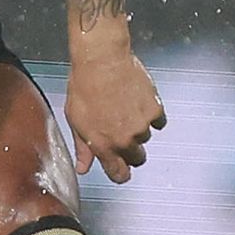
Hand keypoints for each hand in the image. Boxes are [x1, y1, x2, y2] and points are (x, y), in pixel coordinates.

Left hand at [62, 50, 165, 183]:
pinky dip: (151, 115)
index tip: (120, 169)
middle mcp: (125, 140)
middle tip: (121, 130)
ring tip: (124, 107)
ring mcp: (142, 126)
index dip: (120, 174)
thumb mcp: (76, 119)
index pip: (119, 175)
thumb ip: (83, 147)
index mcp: (103, 145)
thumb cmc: (84, 86)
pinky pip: (158, 122)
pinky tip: (138, 102)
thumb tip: (83, 168)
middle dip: (130, 150)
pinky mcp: (155, 110)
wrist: (102, 60)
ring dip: (138, 128)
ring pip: (145, 137)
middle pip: (137, 158)